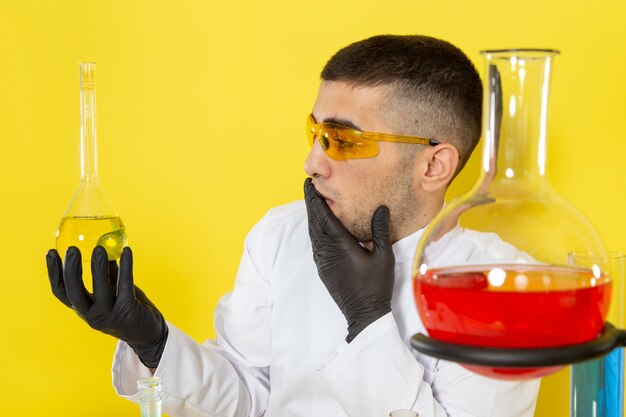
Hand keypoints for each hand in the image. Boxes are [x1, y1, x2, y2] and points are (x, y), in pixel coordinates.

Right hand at [46, 246, 167, 367]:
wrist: (148, 333)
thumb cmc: (128, 308)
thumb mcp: (112, 292)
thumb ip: (107, 274)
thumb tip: (102, 248)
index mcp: (84, 309)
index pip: (61, 292)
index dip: (54, 273)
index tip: (51, 252)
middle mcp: (92, 315)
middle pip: (74, 293)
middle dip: (72, 271)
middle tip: (72, 249)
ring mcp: (109, 315)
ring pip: (100, 289)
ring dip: (98, 268)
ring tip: (99, 248)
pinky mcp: (128, 310)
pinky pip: (125, 285)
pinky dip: (126, 266)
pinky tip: (127, 252)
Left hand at [304, 178, 394, 341]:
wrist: (363, 313)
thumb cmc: (376, 285)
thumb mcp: (383, 256)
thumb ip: (379, 230)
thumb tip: (380, 207)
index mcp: (340, 245)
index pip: (324, 216)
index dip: (316, 199)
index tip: (311, 184)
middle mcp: (327, 251)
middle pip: (314, 221)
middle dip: (310, 202)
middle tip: (308, 185)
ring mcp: (322, 260)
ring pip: (313, 232)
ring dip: (311, 215)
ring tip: (312, 200)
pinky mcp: (323, 267)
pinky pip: (315, 242)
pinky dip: (314, 229)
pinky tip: (318, 224)